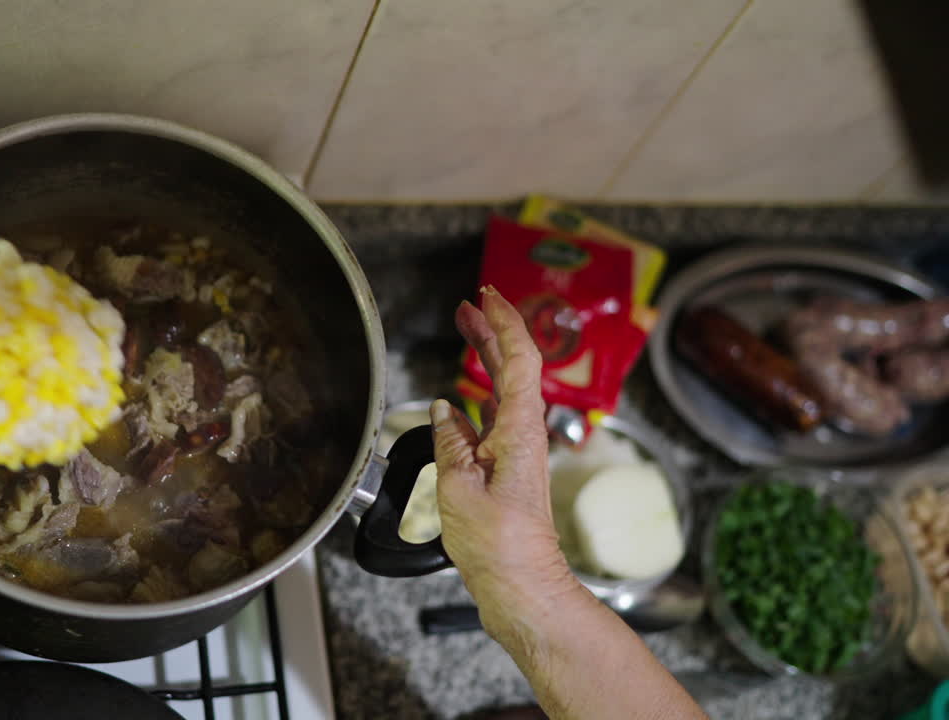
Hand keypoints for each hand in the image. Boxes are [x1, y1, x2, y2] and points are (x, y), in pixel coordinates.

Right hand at [432, 289, 580, 640]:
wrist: (522, 586)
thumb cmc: (501, 547)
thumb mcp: (460, 488)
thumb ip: (450, 443)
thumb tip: (444, 411)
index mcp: (520, 430)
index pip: (519, 358)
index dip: (505, 320)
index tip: (488, 294)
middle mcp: (524, 435)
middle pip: (514, 367)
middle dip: (493, 330)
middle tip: (470, 305)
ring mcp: (518, 451)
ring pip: (505, 389)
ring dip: (486, 358)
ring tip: (466, 332)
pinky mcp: (508, 469)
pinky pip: (494, 418)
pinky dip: (476, 397)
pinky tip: (457, 400)